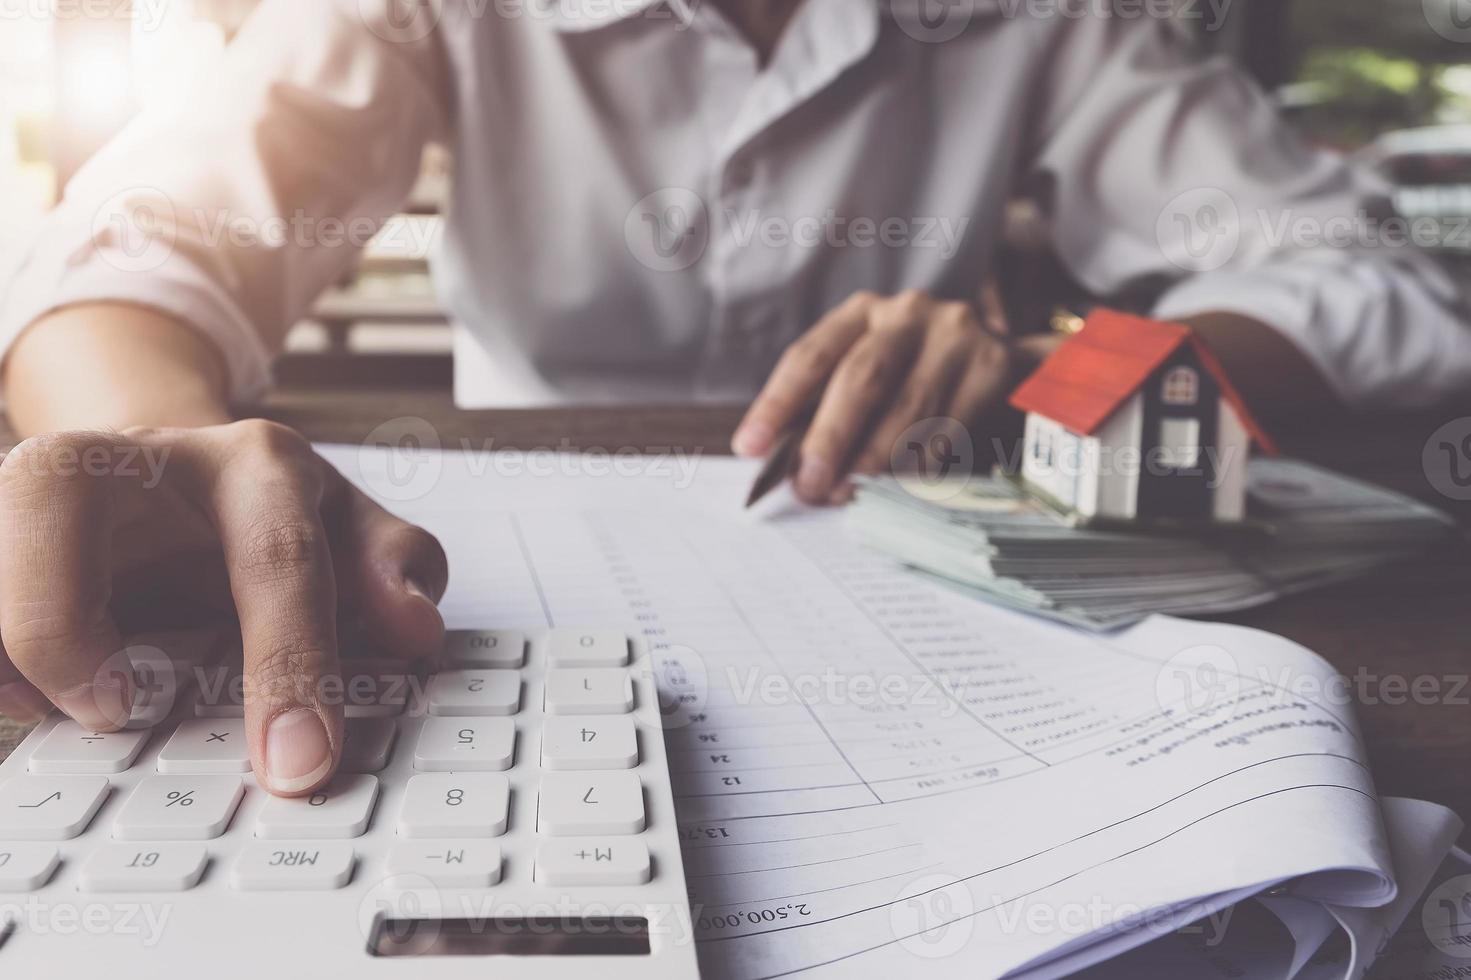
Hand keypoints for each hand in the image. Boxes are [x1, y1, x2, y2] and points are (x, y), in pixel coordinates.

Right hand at [0, 420, 447, 795]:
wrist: (177, 484)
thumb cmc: (269, 520)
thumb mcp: (352, 531)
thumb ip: (395, 568)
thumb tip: (414, 625)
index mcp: (252, 465)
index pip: (274, 556)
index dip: (289, 662)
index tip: (300, 761)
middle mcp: (131, 458)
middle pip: (55, 495)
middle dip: (65, 619)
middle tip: (116, 712)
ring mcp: (35, 488)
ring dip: (3, 637)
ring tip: (51, 710)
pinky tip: (22, 696)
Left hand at [733, 288, 1014, 503]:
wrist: (1005, 362)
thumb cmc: (916, 376)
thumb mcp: (872, 373)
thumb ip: (829, 408)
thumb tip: (788, 467)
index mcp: (862, 313)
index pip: (810, 356)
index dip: (777, 404)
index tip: (750, 448)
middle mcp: (908, 313)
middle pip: (861, 378)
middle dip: (830, 438)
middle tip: (809, 486)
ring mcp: (956, 335)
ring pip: (908, 408)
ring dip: (873, 461)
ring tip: (849, 494)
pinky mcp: (993, 365)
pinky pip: (949, 426)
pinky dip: (919, 464)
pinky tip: (899, 486)